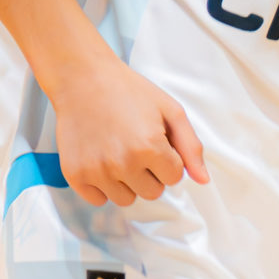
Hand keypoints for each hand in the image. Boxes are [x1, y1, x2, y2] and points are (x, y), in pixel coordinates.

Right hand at [55, 54, 207, 206]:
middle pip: (152, 192)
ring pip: (126, 199)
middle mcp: (123, 162)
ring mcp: (97, 171)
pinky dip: (101, 186)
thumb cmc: (129, 92)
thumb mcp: (170, 110)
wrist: (82, 79)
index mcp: (150, 147)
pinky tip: (99, 160)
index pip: (174, 178)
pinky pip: (98, 200)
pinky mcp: (75, 175)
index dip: (167, 159)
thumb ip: (190, 147)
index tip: (153, 140)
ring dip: (126, 182)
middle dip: (149, 173)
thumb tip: (203, 181)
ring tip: (117, 152)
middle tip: (134, 145)